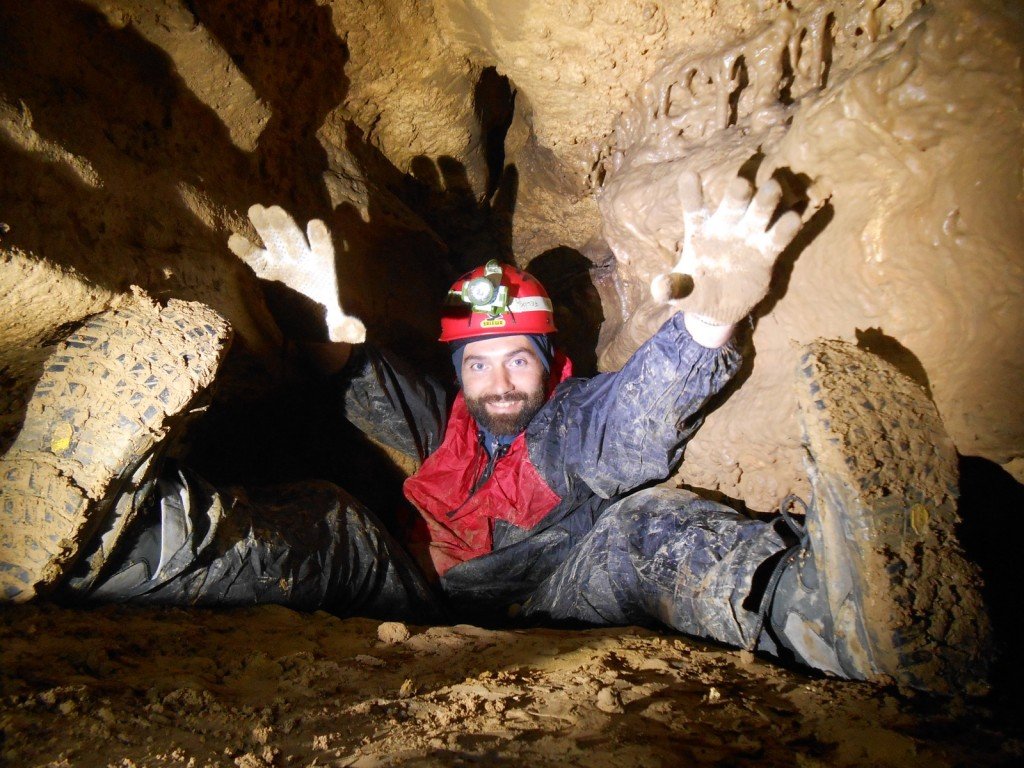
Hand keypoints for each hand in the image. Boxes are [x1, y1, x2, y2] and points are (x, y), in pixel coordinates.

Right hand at [229, 205, 365, 343]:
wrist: (308, 322)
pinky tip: (233, 239)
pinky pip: (255, 259)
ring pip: (274, 242)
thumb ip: (347, 328)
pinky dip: (245, 250)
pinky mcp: (268, 271)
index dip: (319, 240)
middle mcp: (303, 261)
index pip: (323, 251)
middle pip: (294, 240)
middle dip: (285, 226)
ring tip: (256, 209)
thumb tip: (359, 334)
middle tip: (275, 210)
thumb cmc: (326, 322)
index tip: (315, 225)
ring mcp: (284, 263)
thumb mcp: (338, 328)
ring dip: (266, 227)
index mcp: (323, 270)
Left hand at [651, 172, 801, 326]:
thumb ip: (670, 288)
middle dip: (738, 193)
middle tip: (742, 183)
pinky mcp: (766, 252)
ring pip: (759, 212)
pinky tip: (793, 219)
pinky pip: (778, 236)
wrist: (719, 308)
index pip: (694, 208)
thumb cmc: (694, 292)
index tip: (689, 176)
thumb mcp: (679, 293)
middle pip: (733, 203)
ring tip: (773, 187)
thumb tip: (657, 290)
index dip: (691, 193)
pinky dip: (786, 227)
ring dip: (766, 200)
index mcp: (700, 230)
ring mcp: (748, 237)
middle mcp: (726, 227)